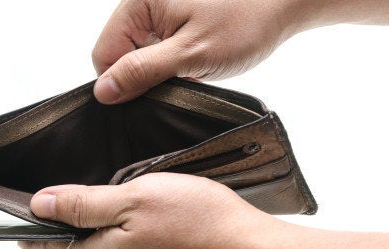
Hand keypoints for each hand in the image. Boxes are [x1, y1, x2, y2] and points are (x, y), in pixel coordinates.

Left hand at [19, 172, 388, 248]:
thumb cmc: (199, 223)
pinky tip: (132, 223)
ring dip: (90, 233)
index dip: (28, 229)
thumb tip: (39, 204)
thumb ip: (83, 203)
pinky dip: (118, 240)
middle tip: (53, 200)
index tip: (15, 212)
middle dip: (59, 228)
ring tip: (90, 205)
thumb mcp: (134, 198)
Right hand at [91, 0, 307, 103]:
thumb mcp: (190, 55)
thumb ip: (141, 72)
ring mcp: (160, 9)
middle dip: (143, 76)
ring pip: (139, 53)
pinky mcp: (175, 17)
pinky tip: (194, 65)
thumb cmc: (245, 22)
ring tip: (190, 72)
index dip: (120, 83)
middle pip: (119, 53)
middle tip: (176, 84)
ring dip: (159, 71)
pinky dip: (172, 62)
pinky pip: (158, 47)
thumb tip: (103, 93)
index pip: (104, 54)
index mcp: (139, 3)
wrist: (285, 1)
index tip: (148, 98)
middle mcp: (144, 2)